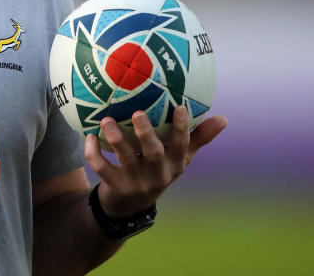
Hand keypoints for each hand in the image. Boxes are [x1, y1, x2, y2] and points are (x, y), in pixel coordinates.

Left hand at [84, 107, 227, 217]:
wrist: (130, 206)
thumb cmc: (157, 170)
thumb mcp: (179, 158)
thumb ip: (198, 138)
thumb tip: (224, 119)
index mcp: (174, 163)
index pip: (182, 144)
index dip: (182, 127)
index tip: (180, 106)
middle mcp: (157, 173)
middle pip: (154, 153)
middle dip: (146, 133)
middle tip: (137, 113)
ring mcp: (136, 181)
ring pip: (125, 158)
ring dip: (115, 138)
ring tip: (106, 120)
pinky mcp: (115, 186)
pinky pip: (102, 168)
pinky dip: (93, 153)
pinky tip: (89, 136)